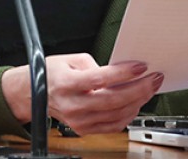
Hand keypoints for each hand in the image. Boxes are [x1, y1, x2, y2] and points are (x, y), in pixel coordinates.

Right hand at [1, 54, 162, 135]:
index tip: (140, 67)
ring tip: (148, 89)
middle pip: (113, 100)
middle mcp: (72, 104)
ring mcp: (78, 120)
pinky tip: (135, 104)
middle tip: (153, 79)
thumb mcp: (69, 59)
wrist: (33, 94)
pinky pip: (112, 125)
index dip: (123, 73)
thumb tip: (117, 72)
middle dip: (139, 89)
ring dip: (138, 102)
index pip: (99, 79)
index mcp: (67, 83)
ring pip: (116, 115)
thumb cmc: (51, 74)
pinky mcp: (84, 129)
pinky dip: (128, 115)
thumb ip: (94, 65)